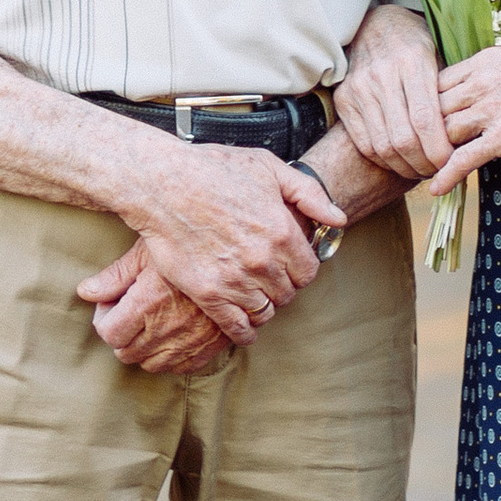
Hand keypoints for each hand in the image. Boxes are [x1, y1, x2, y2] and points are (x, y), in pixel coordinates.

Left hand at [76, 246, 233, 373]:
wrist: (240, 256)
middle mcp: (167, 328)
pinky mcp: (210, 348)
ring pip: (151, 364)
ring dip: (145, 348)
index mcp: (147, 303)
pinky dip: (172, 356)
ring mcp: (190, 342)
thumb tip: (85, 292)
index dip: (105, 318)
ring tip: (152, 322)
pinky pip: (180, 368)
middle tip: (131, 312)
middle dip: (122, 334)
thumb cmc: (190, 245)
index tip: (114, 304)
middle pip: (126, 353)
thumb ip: (115, 275)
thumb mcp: (149, 250)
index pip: (108, 333)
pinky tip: (174, 333)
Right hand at [115, 141, 345, 340]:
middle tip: (269, 280)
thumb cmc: (212, 170)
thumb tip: (338, 218)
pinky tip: (244, 329)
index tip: (289, 266)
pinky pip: (236, 326)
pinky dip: (244, 332)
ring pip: (265, 312)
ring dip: (263, 308)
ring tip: (256, 299)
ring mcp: (235, 280)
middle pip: (288, 294)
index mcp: (281, 232)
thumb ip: (309, 194)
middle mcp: (263, 261)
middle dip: (282, 287)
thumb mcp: (269, 168)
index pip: (308, 272)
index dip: (300, 270)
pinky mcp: (208, 293)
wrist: (163, 184)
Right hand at [331, 0, 451, 187]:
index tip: (451, 162)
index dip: (439, 150)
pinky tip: (401, 161)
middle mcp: (382, 75)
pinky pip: (365, 143)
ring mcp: (359, 88)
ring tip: (422, 169)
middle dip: (424, 164)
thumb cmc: (415, 42)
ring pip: (383, 146)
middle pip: (403, 139)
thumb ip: (447, 91)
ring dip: (405, 167)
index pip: (426, 119)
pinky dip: (384, 160)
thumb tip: (466, 135)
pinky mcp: (343, 99)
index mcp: (412, 61)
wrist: (375, 24)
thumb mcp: (438, 55)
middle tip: (439, 171)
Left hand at [429, 44, 500, 190]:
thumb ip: (492, 78)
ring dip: (430, 155)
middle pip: (431, 109)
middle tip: (413, 153)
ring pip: (442, 134)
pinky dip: (446, 175)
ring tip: (421, 173)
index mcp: (483, 62)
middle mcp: (482, 81)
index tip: (420, 125)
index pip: (434, 84)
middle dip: (420, 133)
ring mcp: (492, 108)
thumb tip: (477, 95)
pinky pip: (464, 158)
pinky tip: (436, 189)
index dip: (423, 107)